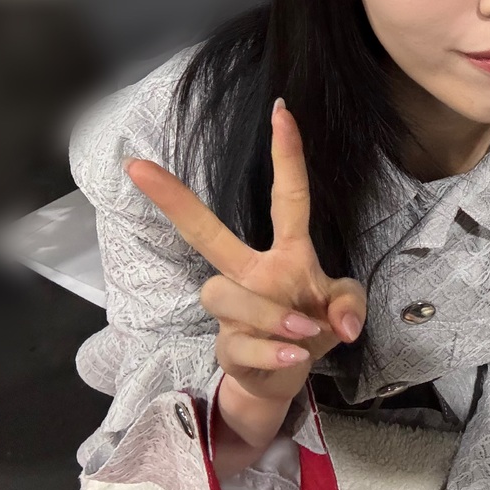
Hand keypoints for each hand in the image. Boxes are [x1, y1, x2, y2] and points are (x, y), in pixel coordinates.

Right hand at [125, 100, 366, 402]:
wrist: (286, 378)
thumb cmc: (314, 327)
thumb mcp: (346, 310)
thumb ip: (351, 305)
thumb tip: (343, 321)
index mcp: (286, 253)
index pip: (288, 197)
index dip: (287, 155)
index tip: (281, 110)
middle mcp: (252, 272)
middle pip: (206, 232)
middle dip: (174, 200)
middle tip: (137, 167)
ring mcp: (235, 308)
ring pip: (232, 298)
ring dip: (273, 316)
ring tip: (305, 334)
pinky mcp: (228, 345)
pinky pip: (243, 343)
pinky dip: (273, 353)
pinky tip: (294, 356)